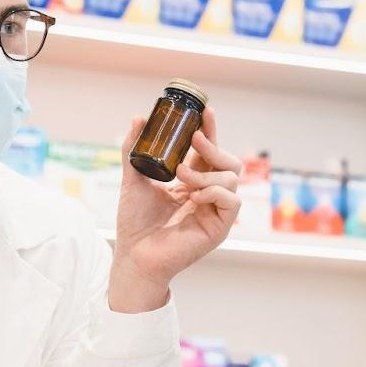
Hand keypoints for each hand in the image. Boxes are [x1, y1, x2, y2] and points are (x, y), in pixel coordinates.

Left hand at [108, 106, 242, 312]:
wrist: (133, 254)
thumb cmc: (135, 222)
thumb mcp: (133, 179)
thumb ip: (134, 150)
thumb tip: (137, 119)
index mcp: (193, 182)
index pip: (209, 152)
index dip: (210, 131)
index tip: (205, 111)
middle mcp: (208, 194)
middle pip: (228, 161)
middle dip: (213, 146)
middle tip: (194, 139)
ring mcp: (216, 211)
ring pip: (231, 179)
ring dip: (206, 172)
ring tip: (181, 176)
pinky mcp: (219, 228)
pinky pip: (232, 201)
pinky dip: (214, 193)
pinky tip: (194, 196)